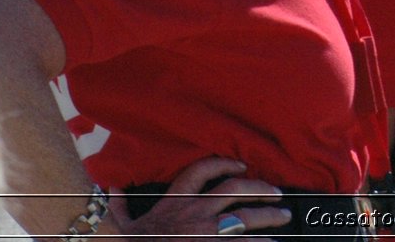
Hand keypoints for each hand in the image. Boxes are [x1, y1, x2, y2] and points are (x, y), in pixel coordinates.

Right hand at [105, 157, 289, 239]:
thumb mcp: (122, 223)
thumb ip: (121, 205)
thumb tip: (111, 188)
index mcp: (176, 201)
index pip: (201, 171)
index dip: (224, 163)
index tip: (241, 164)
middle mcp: (195, 211)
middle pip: (236, 190)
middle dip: (260, 189)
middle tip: (277, 193)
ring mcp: (207, 231)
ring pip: (246, 216)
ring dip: (268, 216)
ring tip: (283, 216)